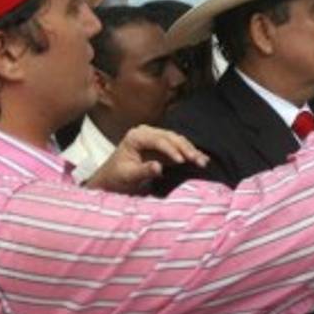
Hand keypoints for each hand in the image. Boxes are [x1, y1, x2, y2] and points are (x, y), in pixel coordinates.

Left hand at [85, 126, 207, 194]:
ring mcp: (155, 138)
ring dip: (190, 150)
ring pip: (177, 141)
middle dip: (186, 149)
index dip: (171, 150)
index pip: (158, 140)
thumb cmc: (116, 178)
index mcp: (136, 136)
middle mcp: (146, 133)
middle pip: (171, 137)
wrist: (111, 180)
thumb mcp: (128, 175)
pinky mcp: (162, 147)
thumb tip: (159, 167)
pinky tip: (201, 158)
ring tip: (202, 161)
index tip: (181, 161)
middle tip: (197, 160)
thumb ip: (143, 170)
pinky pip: (178, 148)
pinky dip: (189, 153)